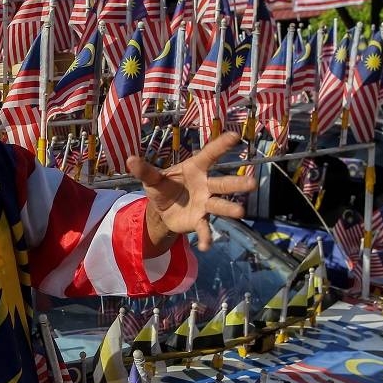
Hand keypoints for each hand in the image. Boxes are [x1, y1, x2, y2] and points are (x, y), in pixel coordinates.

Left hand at [127, 132, 255, 253]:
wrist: (162, 211)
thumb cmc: (163, 188)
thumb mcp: (152, 179)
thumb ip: (145, 171)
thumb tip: (130, 160)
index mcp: (195, 169)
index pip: (209, 155)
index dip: (221, 146)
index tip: (235, 136)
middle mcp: (205, 185)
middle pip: (222, 183)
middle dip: (237, 184)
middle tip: (253, 183)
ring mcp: (205, 203)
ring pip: (219, 205)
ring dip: (230, 209)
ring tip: (240, 212)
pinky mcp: (199, 220)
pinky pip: (204, 229)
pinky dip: (206, 237)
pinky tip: (207, 246)